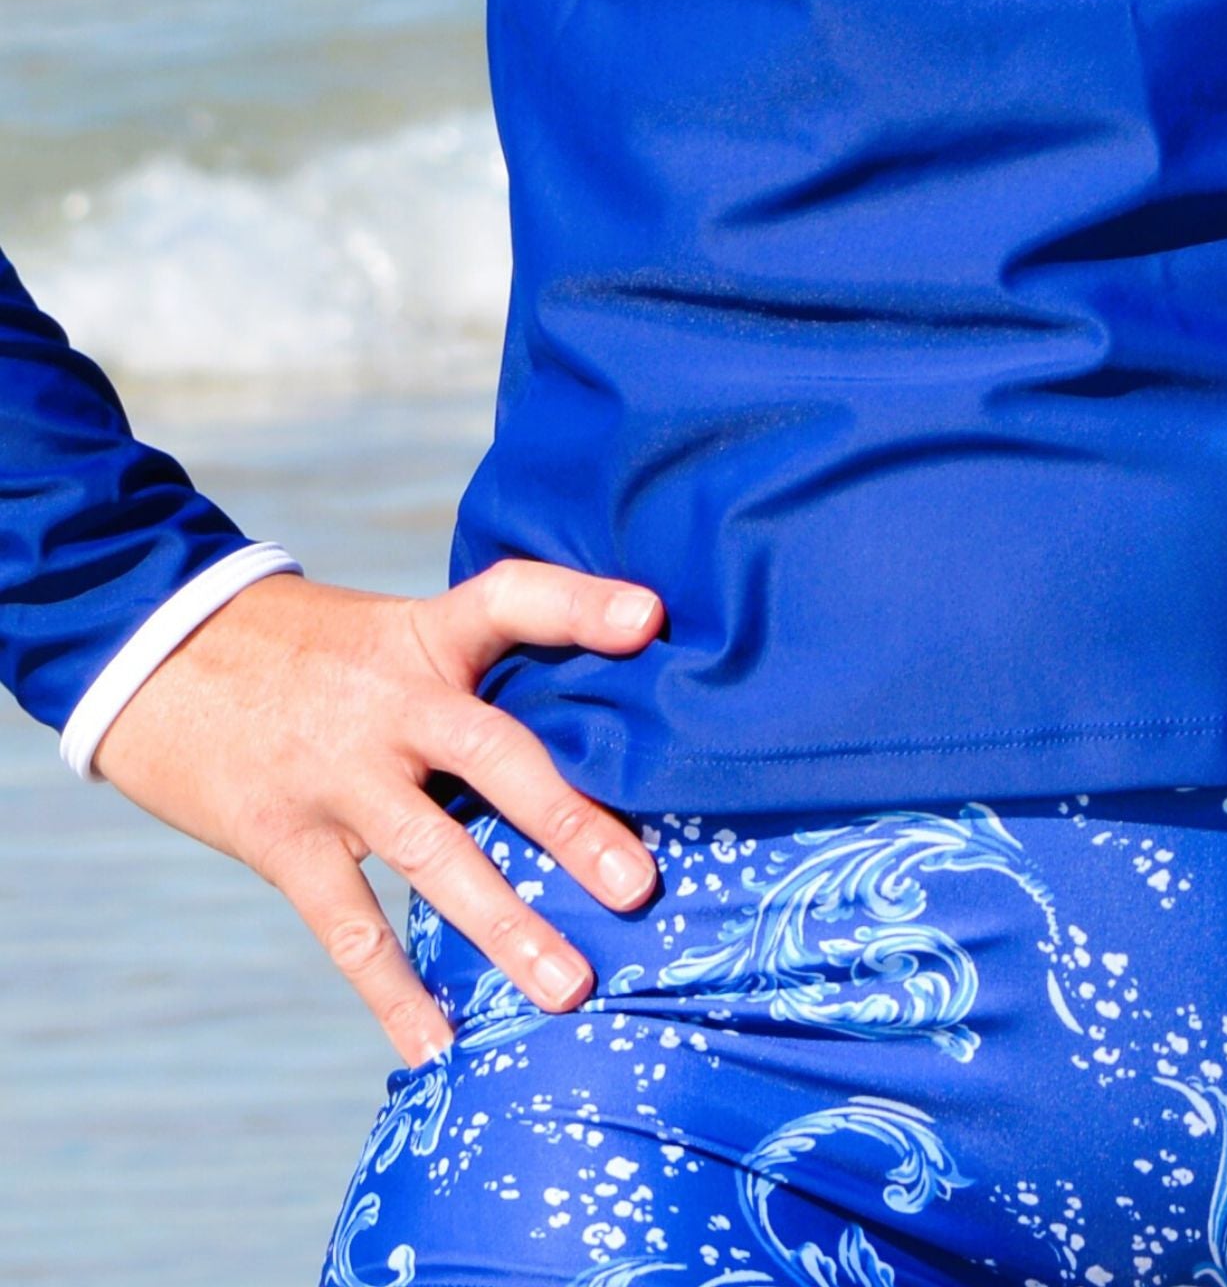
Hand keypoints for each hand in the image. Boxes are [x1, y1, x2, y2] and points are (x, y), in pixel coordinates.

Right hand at [91, 562, 664, 1065]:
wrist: (158, 654)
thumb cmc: (307, 652)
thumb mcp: (388, 633)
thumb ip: (469, 673)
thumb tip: (583, 729)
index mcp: (423, 636)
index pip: (510, 598)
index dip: (580, 603)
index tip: (649, 617)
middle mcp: (388, 701)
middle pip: (493, 752)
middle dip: (569, 820)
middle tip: (638, 883)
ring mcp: (337, 775)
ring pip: (434, 854)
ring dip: (505, 925)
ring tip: (569, 988)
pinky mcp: (284, 838)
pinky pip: (349, 926)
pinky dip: (393, 992)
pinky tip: (438, 1047)